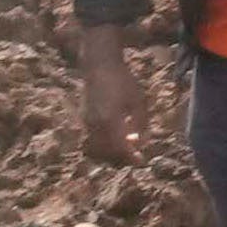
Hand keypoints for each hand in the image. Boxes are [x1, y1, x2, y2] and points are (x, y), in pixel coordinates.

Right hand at [75, 37, 146, 159]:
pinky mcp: (83, 118)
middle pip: (108, 152)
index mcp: (110, 120)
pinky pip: (93, 138)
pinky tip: (119, 134)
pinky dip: (105, 142)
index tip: (142, 161)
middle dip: (122, 157)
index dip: (131, 157)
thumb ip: (141, 124)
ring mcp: (86, 121)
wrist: (99, 65)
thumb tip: (141, 143)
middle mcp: (95, 124)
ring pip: (98, 147)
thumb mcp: (139, 101)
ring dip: (113, 150)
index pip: (120, 148)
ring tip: (128, 143)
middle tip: (136, 155)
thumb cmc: (123, 81)